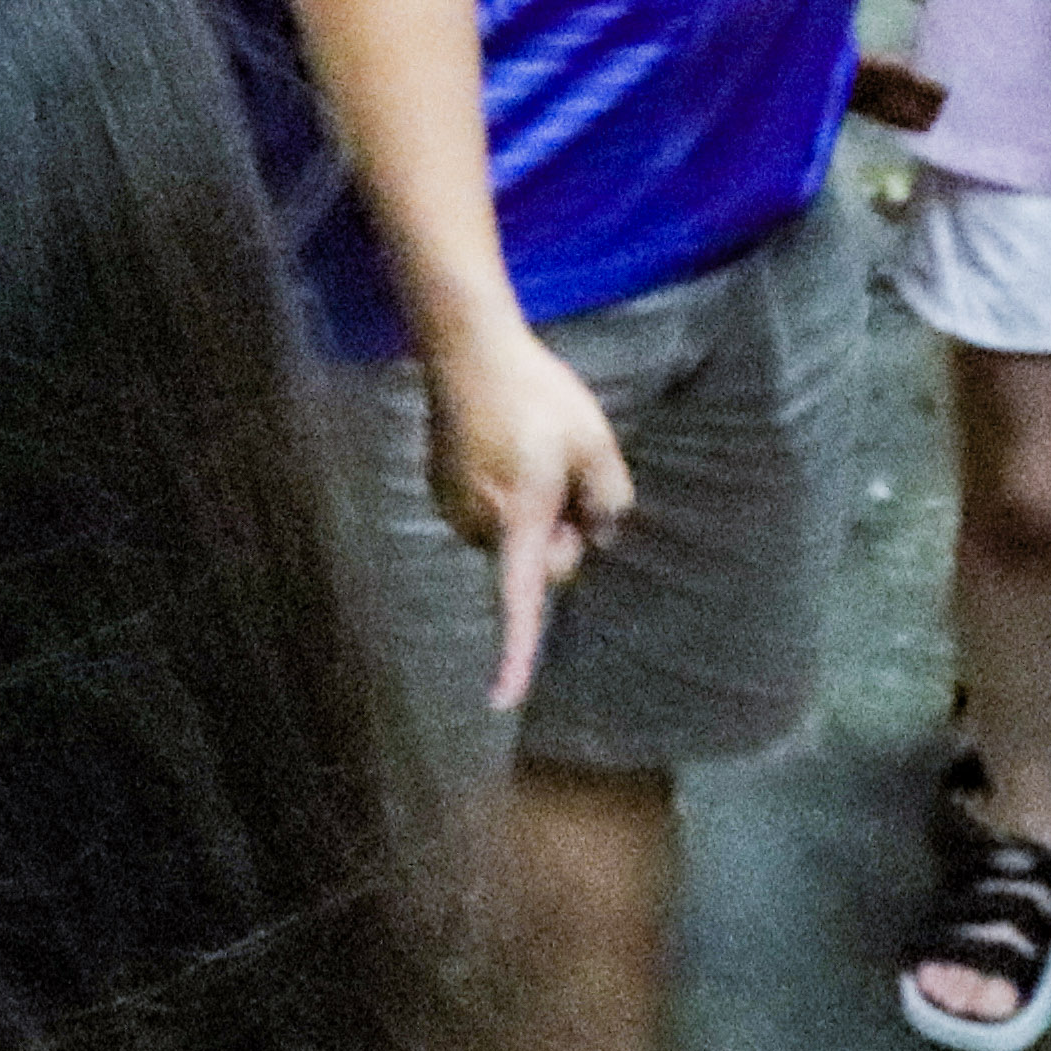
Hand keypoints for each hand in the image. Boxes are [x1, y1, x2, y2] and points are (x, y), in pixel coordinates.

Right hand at [428, 321, 630, 708]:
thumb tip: (600, 534)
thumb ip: (610, 499)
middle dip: (558, 537)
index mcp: (518, 520)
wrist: (469, 349)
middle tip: (569, 478)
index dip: (515, 655)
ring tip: (533, 450)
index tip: (501, 701)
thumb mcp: (596, 442)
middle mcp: (477, 524)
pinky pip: (488, 513)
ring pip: (510, 537)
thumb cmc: (538, 396)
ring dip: (531, 513)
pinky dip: (505, 495)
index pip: (519, 601)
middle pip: (535, 564)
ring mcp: (453, 507)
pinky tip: (506, 446)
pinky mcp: (441, 489)